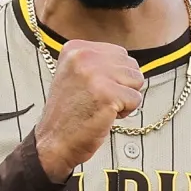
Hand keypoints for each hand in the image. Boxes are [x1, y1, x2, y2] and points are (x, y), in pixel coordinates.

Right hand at [35, 40, 144, 179]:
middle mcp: (84, 56)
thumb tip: (131, 62)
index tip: (93, 90)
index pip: (120, 54)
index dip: (114, 76)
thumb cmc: (69, 113)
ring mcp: (95, 74)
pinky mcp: (107, 93)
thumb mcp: (76, 75)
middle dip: (122, 86)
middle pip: (131, 65)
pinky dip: (126, 112)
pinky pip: (136, 99)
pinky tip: (105, 116)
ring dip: (125, 98)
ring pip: (137, 80)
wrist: (54, 142)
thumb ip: (99, 62)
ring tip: (102, 107)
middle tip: (99, 101)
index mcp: (76, 48)